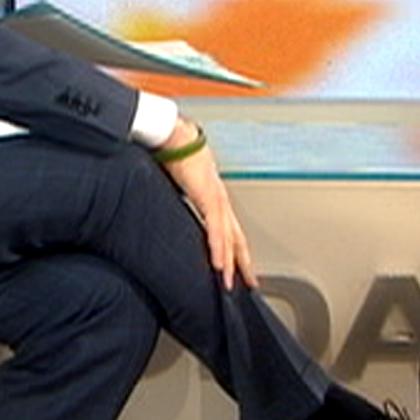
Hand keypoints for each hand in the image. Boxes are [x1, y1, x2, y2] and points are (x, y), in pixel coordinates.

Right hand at [157, 120, 257, 290]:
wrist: (174, 135)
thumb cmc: (174, 154)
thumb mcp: (176, 186)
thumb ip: (177, 202)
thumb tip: (169, 214)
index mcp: (213, 197)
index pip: (229, 230)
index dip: (234, 251)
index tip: (238, 268)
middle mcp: (220, 200)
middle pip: (237, 238)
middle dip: (243, 263)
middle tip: (250, 284)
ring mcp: (217, 198)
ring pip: (229, 237)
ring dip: (230, 263)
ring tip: (231, 283)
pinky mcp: (208, 196)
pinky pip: (215, 228)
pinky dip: (218, 248)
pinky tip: (219, 264)